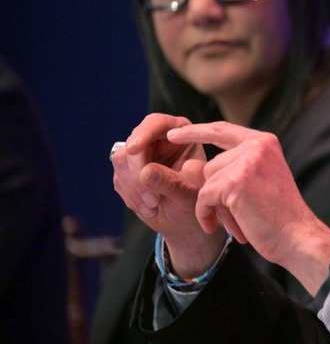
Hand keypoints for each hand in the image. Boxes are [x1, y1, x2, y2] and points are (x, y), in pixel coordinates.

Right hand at [112, 113, 227, 274]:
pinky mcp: (127, 171)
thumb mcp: (190, 194)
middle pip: (134, 143)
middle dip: (138, 173)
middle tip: (153, 200)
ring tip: (155, 206)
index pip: (156, 123)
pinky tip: (149, 208)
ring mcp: (141, 155)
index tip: (134, 149)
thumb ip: (172, 182)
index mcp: (181, 134)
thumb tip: (145, 172)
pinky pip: (119, 178)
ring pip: (122, 161)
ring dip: (134, 187)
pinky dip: (131, 196)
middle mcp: (158, 140)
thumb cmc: (196, 203)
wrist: (186, 220)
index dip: (143, 133)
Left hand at [167, 122, 329, 293]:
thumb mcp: (261, 180)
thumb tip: (190, 165)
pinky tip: (216, 226)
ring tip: (236, 221)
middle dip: (215, 192)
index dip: (196, 131)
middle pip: (212, 165)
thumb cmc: (279, 215)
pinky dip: (205, 214)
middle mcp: (256, 146)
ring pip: (207, 182)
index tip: (173, 134)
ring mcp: (246, 162)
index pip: (222, 130)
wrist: (296, 236)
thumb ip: (235, 167)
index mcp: (265, 142)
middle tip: (234, 215)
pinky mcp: (234, 182)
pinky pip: (203, 197)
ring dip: (213, 206)